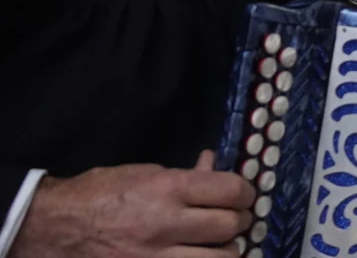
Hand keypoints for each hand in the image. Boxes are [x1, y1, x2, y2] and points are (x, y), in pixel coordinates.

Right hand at [12, 151, 254, 257]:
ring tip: (220, 243)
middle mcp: (165, 224)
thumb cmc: (100, 194)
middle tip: (233, 218)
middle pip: (230, 226)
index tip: (244, 194)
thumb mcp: (143, 172)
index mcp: (166, 189)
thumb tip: (215, 165)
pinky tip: (201, 256)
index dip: (245, 191)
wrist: (54, 227)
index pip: (230, 190)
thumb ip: (185, 174)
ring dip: (227, 250)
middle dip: (239, 220)